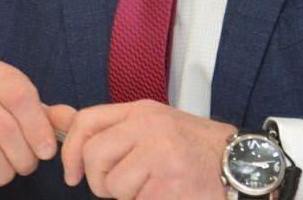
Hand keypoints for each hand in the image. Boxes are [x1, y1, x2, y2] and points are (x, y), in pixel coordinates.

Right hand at [0, 60, 76, 194]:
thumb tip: (73, 120)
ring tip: (9, 170)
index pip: (19, 96)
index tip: (47, 151)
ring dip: (5, 171)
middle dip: (24, 157)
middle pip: (5, 129)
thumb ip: (52, 116)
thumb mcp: (25, 111)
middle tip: (28, 165)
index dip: (38, 128)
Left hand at [59, 99, 235, 198]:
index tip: (73, 173)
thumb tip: (58, 120)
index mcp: (143, 111)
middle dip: (100, 182)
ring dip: (127, 197)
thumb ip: (114, 130)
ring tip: (155, 188)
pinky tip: (168, 195)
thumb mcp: (156, 129)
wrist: (243, 167)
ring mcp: (160, 154)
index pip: (87, 121)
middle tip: (123, 188)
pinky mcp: (168, 184)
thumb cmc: (198, 151)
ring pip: (112, 185)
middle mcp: (150, 126)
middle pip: (94, 156)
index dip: (72, 151)